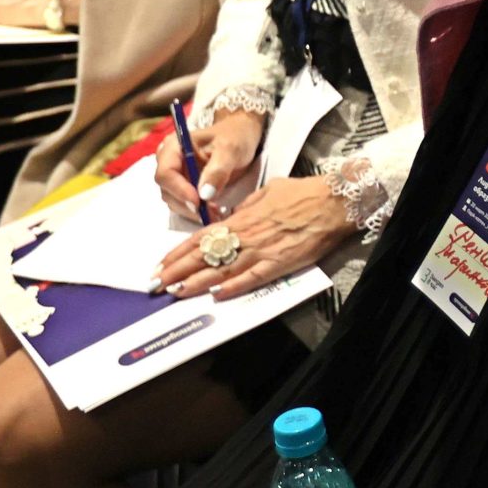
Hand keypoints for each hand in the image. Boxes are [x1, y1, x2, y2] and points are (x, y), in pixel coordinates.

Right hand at [154, 109, 265, 219]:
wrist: (242, 136)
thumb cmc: (235, 137)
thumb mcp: (231, 149)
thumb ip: (218, 170)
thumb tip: (204, 194)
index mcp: (174, 146)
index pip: (165, 173)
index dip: (179, 190)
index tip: (198, 202)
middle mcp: (169, 162)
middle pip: (167, 190)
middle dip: (188, 204)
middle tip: (212, 212)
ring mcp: (175, 176)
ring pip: (174, 201)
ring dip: (193, 211)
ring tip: (216, 212)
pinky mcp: (183, 188)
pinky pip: (183, 205)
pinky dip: (196, 211)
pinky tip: (213, 211)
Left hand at [155, 175, 350, 299]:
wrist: (331, 202)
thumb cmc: (301, 193)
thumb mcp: (266, 192)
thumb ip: (245, 208)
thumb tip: (230, 217)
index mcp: (241, 218)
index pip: (200, 238)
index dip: (177, 253)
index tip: (160, 265)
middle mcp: (246, 235)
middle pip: (204, 255)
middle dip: (177, 271)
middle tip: (156, 285)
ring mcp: (262, 250)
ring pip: (222, 268)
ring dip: (196, 282)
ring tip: (176, 293)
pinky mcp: (279, 263)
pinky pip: (252, 277)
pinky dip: (233, 286)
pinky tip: (217, 295)